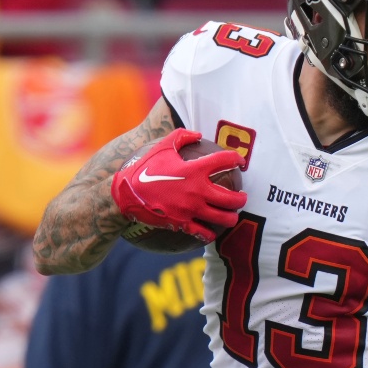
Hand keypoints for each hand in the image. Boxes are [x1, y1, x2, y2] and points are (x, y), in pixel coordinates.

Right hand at [111, 128, 247, 240]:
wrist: (125, 193)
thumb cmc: (144, 167)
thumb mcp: (162, 146)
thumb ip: (182, 137)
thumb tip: (198, 134)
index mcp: (195, 170)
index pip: (225, 161)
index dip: (237, 159)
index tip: (240, 162)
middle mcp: (197, 191)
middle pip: (232, 198)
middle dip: (242, 198)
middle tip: (242, 196)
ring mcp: (191, 209)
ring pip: (223, 218)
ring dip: (231, 217)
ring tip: (231, 214)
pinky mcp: (182, 224)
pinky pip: (204, 233)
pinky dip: (210, 233)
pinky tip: (211, 232)